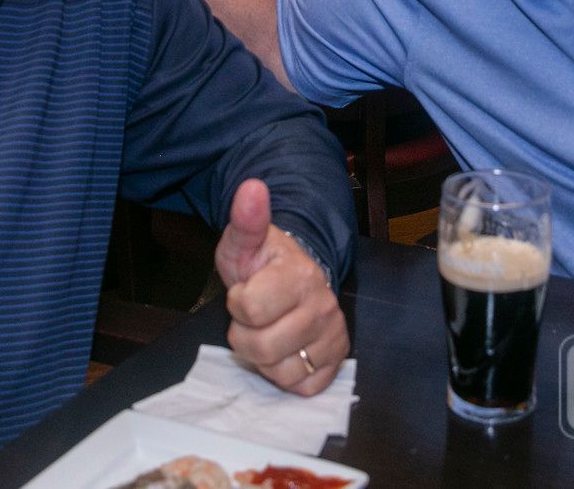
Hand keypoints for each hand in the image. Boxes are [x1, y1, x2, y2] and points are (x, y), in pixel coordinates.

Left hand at [216, 179, 347, 395]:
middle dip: (245, 334)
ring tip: (269, 331)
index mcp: (300, 275)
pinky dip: (285, 374)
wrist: (295, 279)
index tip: (245, 290)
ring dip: (263, 357)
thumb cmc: (264, 264)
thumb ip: (246, 219)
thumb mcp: (244, 242)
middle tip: (255, 316)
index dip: (237, 303)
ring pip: (279, 371)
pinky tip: (286, 349)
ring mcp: (333, 337)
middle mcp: (323, 307)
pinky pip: (300, 386)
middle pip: (261, 347)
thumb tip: (251, 187)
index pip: (249, 309)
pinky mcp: (336, 363)